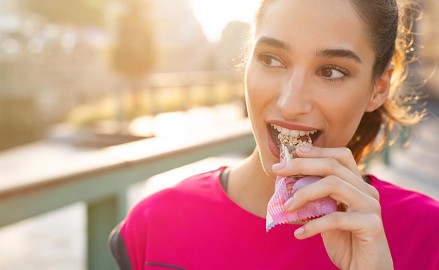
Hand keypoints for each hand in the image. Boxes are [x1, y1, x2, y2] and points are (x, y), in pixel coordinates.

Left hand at [273, 146, 392, 269]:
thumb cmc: (345, 241)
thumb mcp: (326, 215)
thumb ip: (315, 199)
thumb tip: (287, 185)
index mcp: (358, 185)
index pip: (341, 156)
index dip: (319, 150)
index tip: (295, 151)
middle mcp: (367, 191)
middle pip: (332, 166)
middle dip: (301, 165)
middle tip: (277, 170)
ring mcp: (371, 206)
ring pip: (333, 185)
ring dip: (304, 194)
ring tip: (286, 207)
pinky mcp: (371, 225)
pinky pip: (335, 218)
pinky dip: (313, 225)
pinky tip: (299, 234)